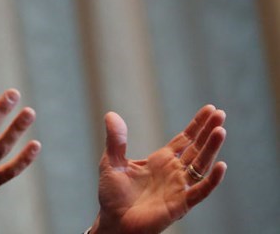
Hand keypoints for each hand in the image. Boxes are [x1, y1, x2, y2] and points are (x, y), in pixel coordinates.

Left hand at [91, 105, 226, 233]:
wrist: (113, 222)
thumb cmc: (112, 194)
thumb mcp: (111, 161)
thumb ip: (115, 140)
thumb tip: (111, 114)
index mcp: (160, 160)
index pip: (184, 139)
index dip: (197, 125)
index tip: (210, 109)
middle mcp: (173, 172)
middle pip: (196, 148)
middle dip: (208, 131)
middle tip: (220, 114)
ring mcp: (178, 188)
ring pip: (201, 166)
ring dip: (212, 149)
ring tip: (220, 131)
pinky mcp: (180, 204)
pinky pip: (200, 191)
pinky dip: (211, 180)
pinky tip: (221, 165)